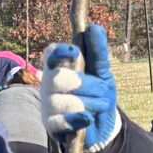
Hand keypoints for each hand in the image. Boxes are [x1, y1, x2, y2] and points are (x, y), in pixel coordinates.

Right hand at [41, 22, 119, 152]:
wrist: (104, 125)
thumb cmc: (99, 94)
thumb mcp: (103, 72)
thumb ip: (99, 52)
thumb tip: (95, 27)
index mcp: (59, 66)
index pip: (51, 54)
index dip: (60, 52)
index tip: (73, 52)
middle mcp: (48, 83)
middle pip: (57, 79)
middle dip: (86, 85)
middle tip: (101, 90)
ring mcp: (47, 105)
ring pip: (62, 102)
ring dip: (89, 104)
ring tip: (99, 106)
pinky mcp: (51, 125)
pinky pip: (60, 121)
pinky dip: (77, 119)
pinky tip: (87, 119)